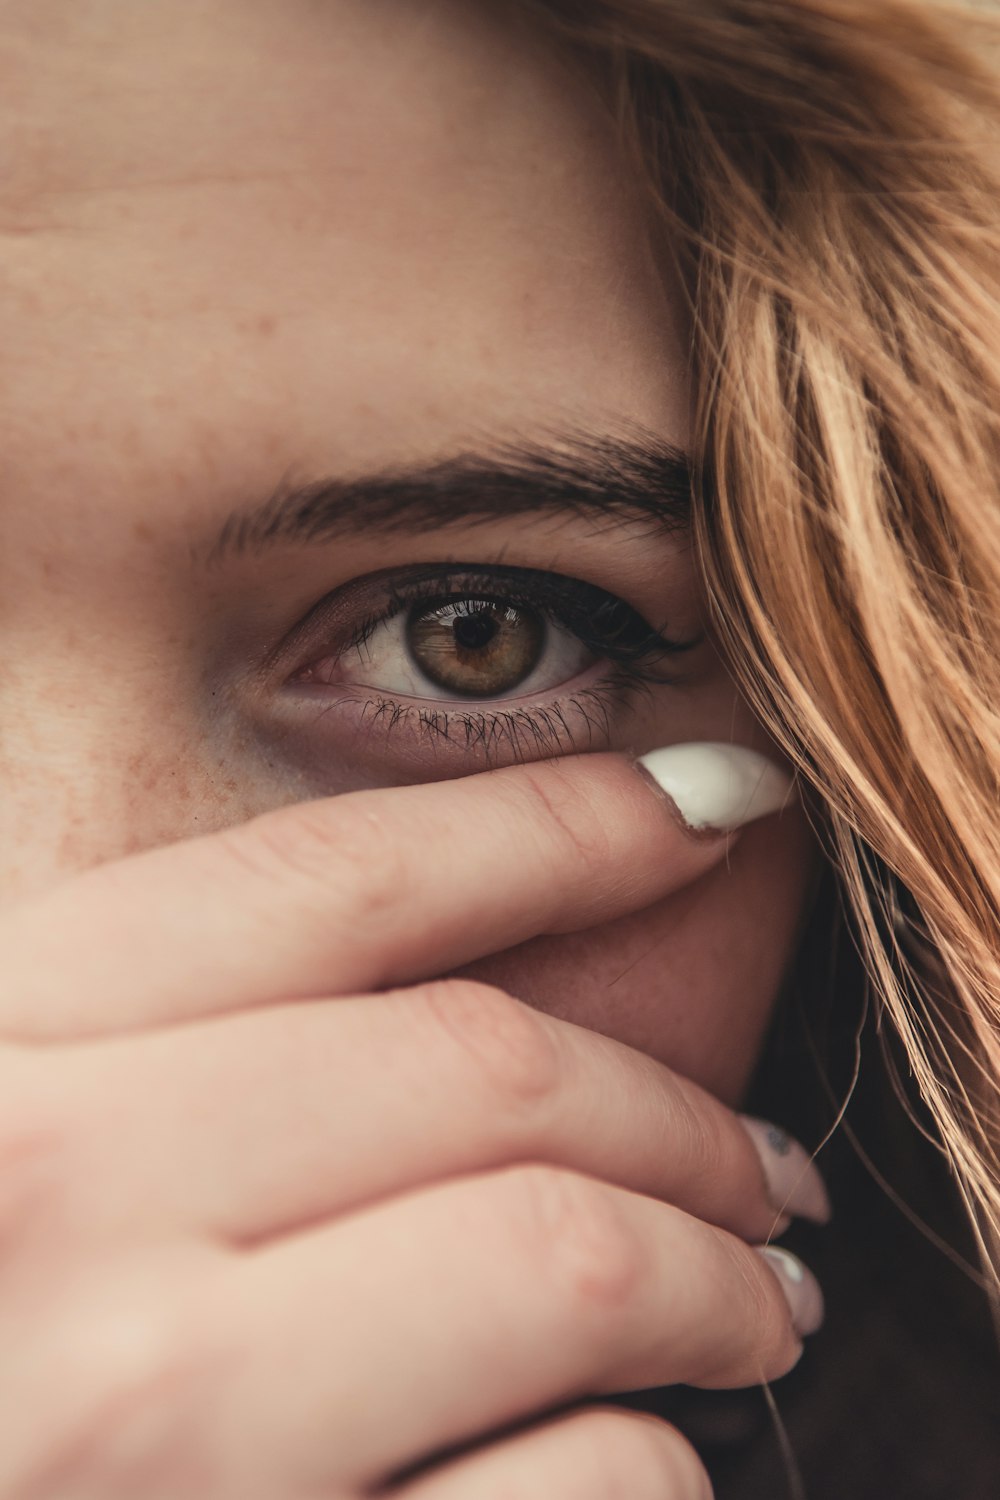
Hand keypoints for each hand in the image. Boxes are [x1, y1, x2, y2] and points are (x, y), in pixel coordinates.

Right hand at [0, 753, 824, 1498]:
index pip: (337, 877)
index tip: (705, 804)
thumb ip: (179, 1048)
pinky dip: (649, 1457)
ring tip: (750, 1299)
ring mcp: (151, 1428)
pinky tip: (626, 1448)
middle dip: (682, 1109)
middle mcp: (49, 1213)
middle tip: (758, 1163)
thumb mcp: (25, 1140)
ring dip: (718, 1280)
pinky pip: (582, 1485)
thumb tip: (490, 968)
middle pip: (485, 1069)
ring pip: (573, 1264)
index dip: (562, 823)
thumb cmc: (1, 1343)